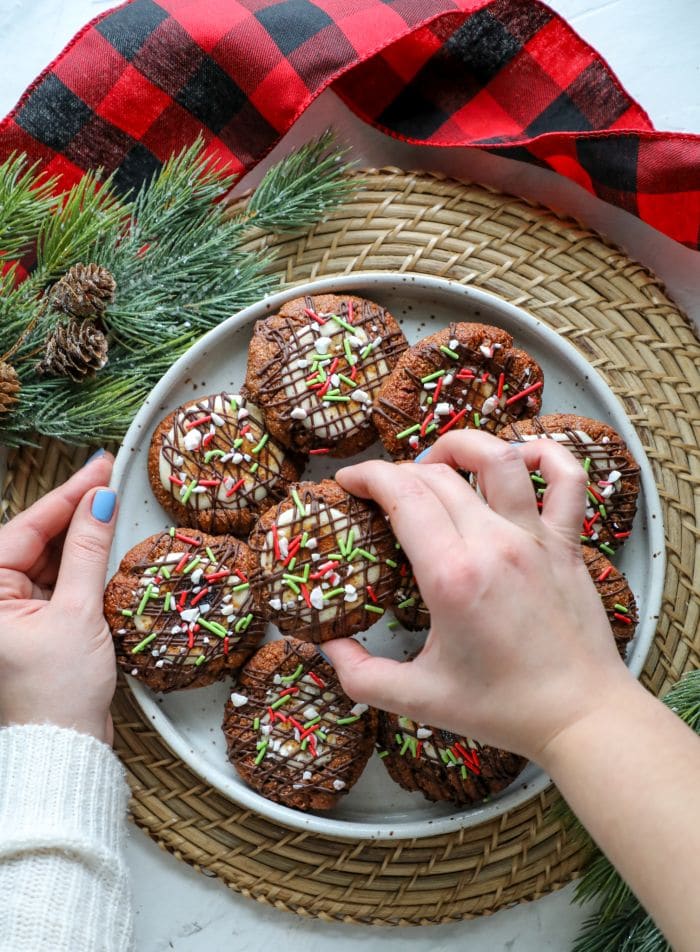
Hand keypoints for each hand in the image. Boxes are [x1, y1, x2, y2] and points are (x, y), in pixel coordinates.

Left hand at [0, 451, 118, 743]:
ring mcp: (10, 612)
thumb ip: (88, 551)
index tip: (99, 467)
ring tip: (113, 514)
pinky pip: (55, 582)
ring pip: (47, 559)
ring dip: (80, 540)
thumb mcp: (78, 612)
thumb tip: (100, 502)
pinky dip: (80, 568)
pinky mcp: (30, 624)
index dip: (68, 494)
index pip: (27, 527)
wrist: (63, 747)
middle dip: (74, 513)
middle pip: (35, 539)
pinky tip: (104, 550)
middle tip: (110, 482)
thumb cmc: (58, 693)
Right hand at [322, 431, 635, 763]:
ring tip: (438, 459)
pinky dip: (545, 454)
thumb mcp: (418, 700)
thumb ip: (361, 676)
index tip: (348, 481)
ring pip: (499, 458)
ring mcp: (535, 538)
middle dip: (398, 470)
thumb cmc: (502, 709)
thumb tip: (325, 647)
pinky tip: (519, 458)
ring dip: (461, 446)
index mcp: (451, 577)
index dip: (368, 475)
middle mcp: (494, 545)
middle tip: (382, 490)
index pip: (402, 495)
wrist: (580, 716)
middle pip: (437, 476)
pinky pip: (567, 478)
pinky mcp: (568, 543)